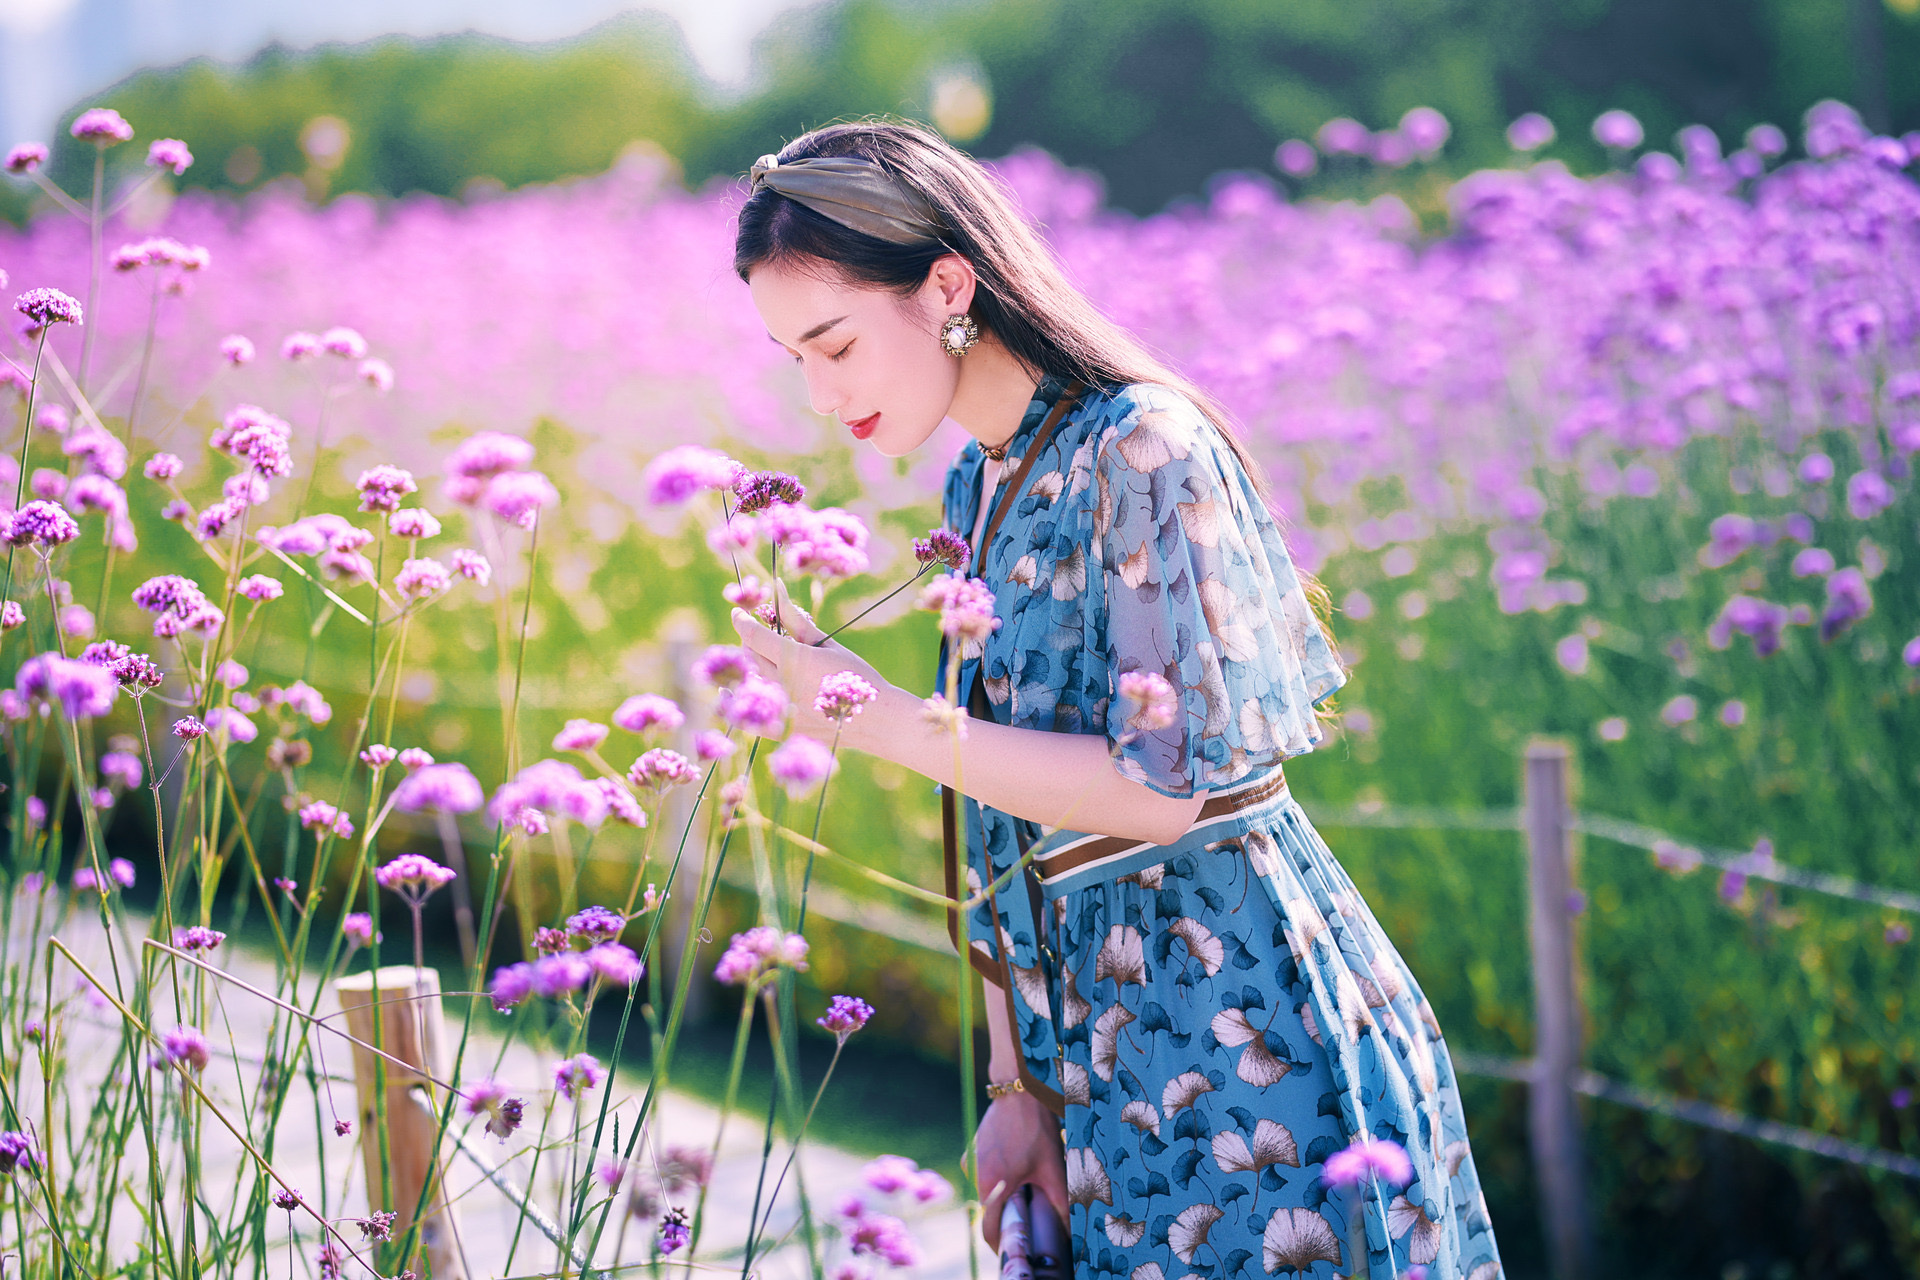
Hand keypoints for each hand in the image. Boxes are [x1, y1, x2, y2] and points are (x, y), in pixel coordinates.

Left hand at [730, 579, 890, 739]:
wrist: (876, 719)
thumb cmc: (855, 676)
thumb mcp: (827, 644)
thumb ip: (797, 620)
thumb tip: (777, 588)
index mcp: (794, 659)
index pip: (752, 634)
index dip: (741, 620)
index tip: (738, 612)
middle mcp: (781, 684)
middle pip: (748, 655)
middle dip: (749, 640)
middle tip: (759, 634)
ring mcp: (780, 709)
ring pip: (746, 681)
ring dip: (747, 665)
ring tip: (759, 659)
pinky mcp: (781, 729)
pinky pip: (745, 718)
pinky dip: (733, 703)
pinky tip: (727, 691)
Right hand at [973, 1089, 1069, 1250]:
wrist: (1019, 1089)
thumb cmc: (1036, 1128)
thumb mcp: (1053, 1168)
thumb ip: (1060, 1204)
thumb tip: (1069, 1231)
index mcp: (992, 1185)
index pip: (990, 1230)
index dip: (1003, 1244)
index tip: (1018, 1249)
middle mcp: (975, 1176)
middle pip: (990, 1210)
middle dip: (1008, 1215)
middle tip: (1029, 1212)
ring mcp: (971, 1162)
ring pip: (988, 1192)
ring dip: (1004, 1193)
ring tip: (1026, 1180)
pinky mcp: (971, 1152)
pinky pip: (984, 1175)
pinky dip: (999, 1177)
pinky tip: (1017, 1162)